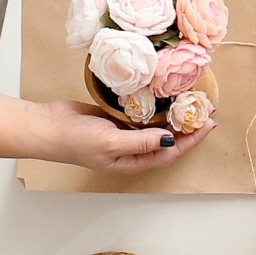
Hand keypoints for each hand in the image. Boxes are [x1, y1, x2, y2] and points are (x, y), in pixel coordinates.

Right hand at [32, 100, 210, 172]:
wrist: (47, 126)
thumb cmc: (75, 141)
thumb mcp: (112, 143)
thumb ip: (141, 141)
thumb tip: (170, 138)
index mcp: (132, 161)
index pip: (169, 151)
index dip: (190, 140)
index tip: (207, 124)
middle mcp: (131, 149)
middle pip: (165, 139)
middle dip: (185, 126)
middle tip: (204, 108)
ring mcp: (122, 132)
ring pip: (153, 124)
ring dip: (169, 114)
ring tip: (188, 99)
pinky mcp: (113, 117)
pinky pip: (138, 111)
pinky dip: (150, 104)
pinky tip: (161, 93)